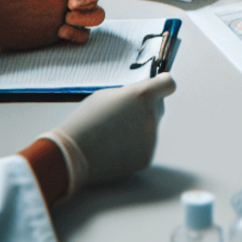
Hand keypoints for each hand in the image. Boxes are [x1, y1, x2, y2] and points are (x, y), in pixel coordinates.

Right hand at [41, 73, 176, 196]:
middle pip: (158, 107)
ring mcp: (151, 139)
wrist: (72, 154)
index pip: (169, 85)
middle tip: (123, 116)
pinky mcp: (147, 157)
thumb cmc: (86, 121)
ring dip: (138, 129)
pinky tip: (115, 148)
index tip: (158, 86)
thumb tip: (144, 98)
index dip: (163, 84)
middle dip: (146, 109)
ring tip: (113, 134)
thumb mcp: (107, 95)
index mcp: (142, 96)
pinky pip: (145, 146)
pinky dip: (134, 146)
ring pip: (151, 128)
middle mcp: (152, 116)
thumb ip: (132, 94)